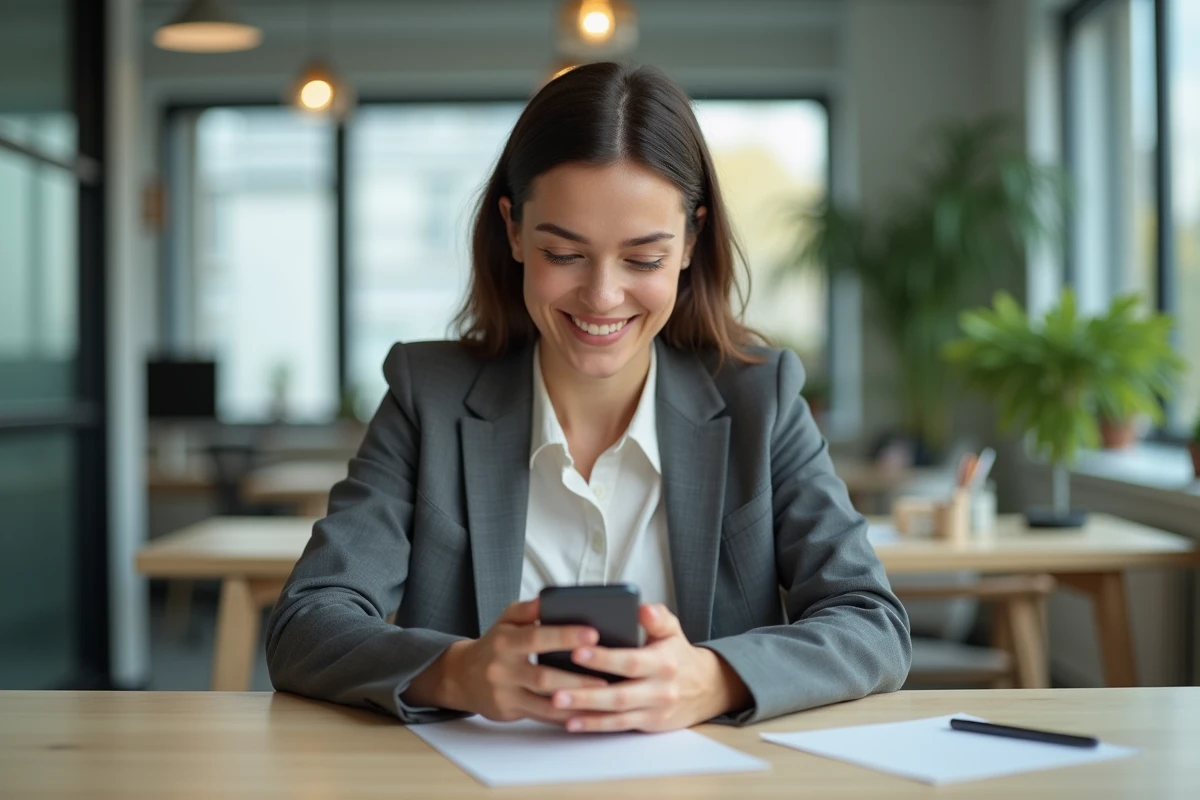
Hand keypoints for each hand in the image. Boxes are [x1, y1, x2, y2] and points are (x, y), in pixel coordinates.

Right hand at [431, 598, 609, 723]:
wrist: (462, 676)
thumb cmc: (495, 644)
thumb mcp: (506, 620)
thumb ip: (529, 609)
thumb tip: (553, 598)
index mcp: (505, 641)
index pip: (536, 637)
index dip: (564, 636)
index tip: (593, 634)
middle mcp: (503, 669)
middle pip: (542, 676)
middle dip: (576, 677)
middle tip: (606, 675)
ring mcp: (505, 693)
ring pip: (544, 702)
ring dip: (575, 701)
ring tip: (603, 697)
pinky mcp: (509, 712)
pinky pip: (542, 716)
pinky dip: (565, 716)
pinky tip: (586, 713)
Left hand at [548, 603, 750, 732]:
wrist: (707, 687)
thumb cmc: (678, 654)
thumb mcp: (673, 630)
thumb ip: (657, 617)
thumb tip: (642, 608)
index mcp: (664, 662)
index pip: (631, 661)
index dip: (604, 658)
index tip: (577, 651)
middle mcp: (660, 689)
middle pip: (621, 694)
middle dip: (587, 694)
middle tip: (556, 690)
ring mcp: (655, 710)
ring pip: (617, 715)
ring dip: (586, 713)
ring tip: (557, 706)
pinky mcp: (649, 724)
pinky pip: (619, 726)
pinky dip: (595, 725)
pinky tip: (572, 722)